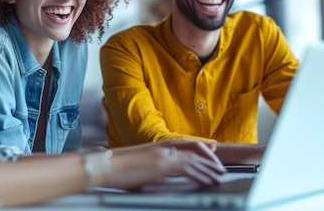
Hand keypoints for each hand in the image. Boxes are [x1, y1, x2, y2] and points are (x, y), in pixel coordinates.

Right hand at [104, 140, 224, 189]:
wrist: (104, 165)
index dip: (200, 146)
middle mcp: (161, 147)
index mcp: (156, 146)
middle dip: (209, 158)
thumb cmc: (115, 168)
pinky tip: (207, 181)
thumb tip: (155, 176)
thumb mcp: (137, 165)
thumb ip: (149, 168)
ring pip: (194, 159)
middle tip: (219, 168)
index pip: (183, 143)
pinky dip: (201, 174)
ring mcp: (162, 155)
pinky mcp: (162, 164)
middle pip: (193, 148)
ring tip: (219, 177)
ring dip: (209, 169)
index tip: (212, 149)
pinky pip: (188, 168)